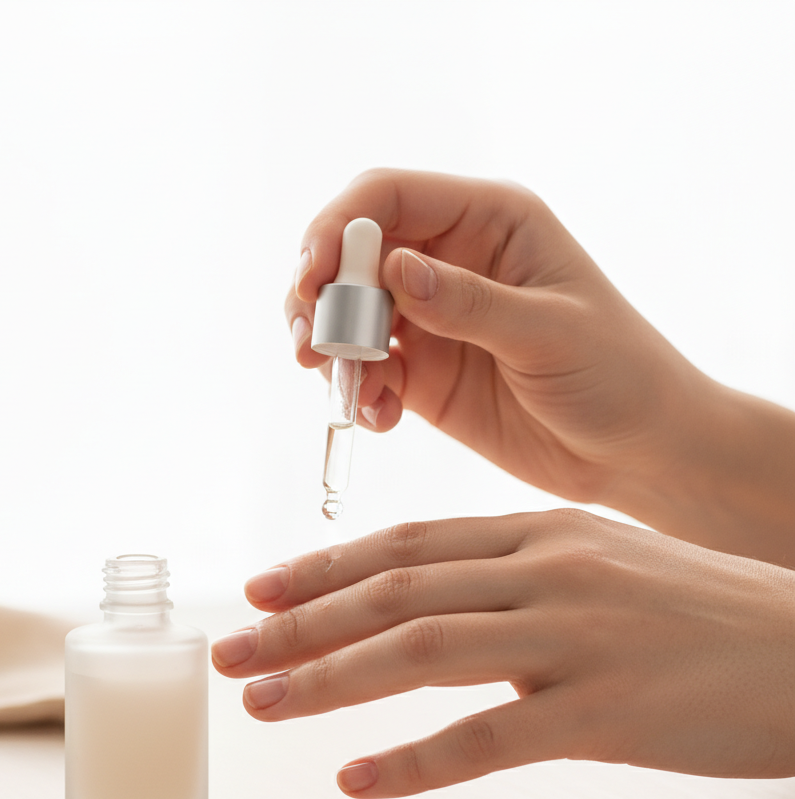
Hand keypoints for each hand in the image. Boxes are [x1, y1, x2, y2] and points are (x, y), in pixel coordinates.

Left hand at [211, 510, 794, 797]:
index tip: (262, 591)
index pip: (407, 543)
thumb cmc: (697, 614)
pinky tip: (359, 780)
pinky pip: (490, 737)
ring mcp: (575, 638)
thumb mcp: (598, 566)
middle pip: (395, 592)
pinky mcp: (605, 710)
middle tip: (233, 652)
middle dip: (302, 624)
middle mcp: (547, 572)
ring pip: (422, 651)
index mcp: (540, 534)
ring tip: (263, 705)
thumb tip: (425, 606)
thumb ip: (511, 576)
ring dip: (330, 680)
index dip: (324, 567)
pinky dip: (415, 760)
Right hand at [284, 169, 794, 564]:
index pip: (388, 197)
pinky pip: (367, 374)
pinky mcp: (424, 375)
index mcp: (489, 222)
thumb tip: (391, 270)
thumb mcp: (550, 333)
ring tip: (339, 387)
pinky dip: (359, 394)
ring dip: (329, 349)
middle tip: (310, 345)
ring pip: (348, 317)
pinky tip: (381, 419)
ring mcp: (432, 321)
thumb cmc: (618, 375)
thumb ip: (468, 302)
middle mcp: (451, 262)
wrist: (636, 452)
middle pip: (352, 256)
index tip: (311, 276)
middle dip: (320, 297)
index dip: (337, 227)